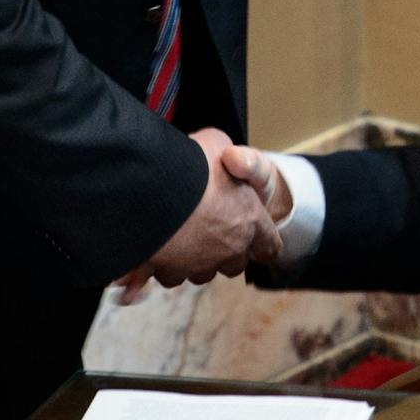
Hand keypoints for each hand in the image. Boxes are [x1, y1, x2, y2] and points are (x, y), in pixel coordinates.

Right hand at [114, 127, 282, 303]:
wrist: (150, 190)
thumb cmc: (193, 166)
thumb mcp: (218, 144)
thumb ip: (232, 157)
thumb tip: (233, 159)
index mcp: (250, 219)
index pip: (269, 245)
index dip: (265, 243)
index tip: (261, 246)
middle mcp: (230, 247)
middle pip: (234, 265)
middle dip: (226, 253)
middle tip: (213, 233)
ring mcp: (200, 263)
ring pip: (201, 273)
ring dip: (195, 261)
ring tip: (183, 237)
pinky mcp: (170, 271)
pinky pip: (170, 275)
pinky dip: (165, 266)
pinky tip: (159, 249)